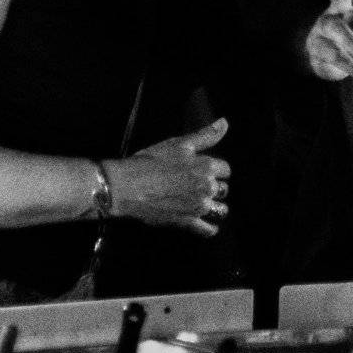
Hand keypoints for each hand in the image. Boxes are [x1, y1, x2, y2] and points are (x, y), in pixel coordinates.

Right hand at [106, 118, 231, 236]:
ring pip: (220, 209)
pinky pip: (207, 229)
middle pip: (223, 189)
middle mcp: (207, 187)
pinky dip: (210, 229)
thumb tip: (225, 122)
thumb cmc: (151, 161)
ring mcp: (198, 206)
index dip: (216, 169)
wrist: (127, 186)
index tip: (207, 170)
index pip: (225, 169)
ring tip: (206, 203)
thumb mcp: (180, 143)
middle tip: (201, 185)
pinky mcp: (187, 222)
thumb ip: (206, 135)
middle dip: (215, 187)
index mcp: (207, 166)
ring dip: (216, 207)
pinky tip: (210, 227)